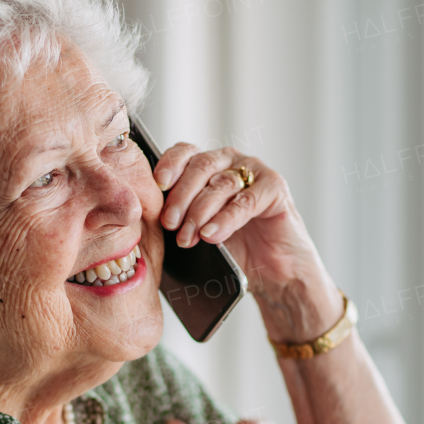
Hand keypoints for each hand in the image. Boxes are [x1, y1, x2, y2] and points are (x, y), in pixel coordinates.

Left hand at [153, 144, 323, 300]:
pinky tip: (212, 234)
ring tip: (188, 238)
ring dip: (200, 212)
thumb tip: (149, 217)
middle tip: (169, 223)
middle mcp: (230, 162)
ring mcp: (254, 172)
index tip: (158, 185)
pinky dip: (226, 219)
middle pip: (200, 167)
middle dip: (181, 196)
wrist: (270, 271)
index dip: (170, 165)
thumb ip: (177, 217)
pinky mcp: (274, 187)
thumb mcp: (195, 231)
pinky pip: (246, 201)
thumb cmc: (230, 250)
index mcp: (207, 166)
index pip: (184, 152)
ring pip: (221, 184)